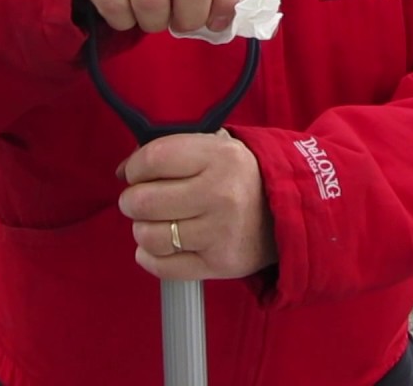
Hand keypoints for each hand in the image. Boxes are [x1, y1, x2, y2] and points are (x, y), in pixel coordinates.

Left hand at [117, 131, 277, 280]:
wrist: (288, 213)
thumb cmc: (241, 177)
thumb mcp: (218, 147)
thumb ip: (174, 150)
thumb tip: (123, 171)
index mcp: (220, 157)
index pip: (153, 159)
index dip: (134, 167)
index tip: (134, 173)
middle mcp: (221, 194)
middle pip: (144, 201)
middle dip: (133, 201)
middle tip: (142, 200)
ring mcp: (221, 233)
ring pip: (149, 236)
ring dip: (143, 229)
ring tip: (156, 222)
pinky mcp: (219, 264)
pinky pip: (163, 266)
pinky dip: (151, 257)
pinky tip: (160, 245)